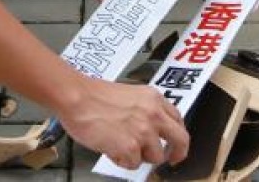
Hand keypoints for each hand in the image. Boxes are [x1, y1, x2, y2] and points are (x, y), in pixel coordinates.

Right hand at [57, 77, 188, 168]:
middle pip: (181, 139)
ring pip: (156, 157)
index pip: (178, 119)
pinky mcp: (131, 147)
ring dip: (141, 157)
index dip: (176, 135)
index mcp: (154, 99)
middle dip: (177, 153)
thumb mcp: (131, 95)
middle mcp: (154, 114)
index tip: (174, 143)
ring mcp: (144, 131)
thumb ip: (145, 110)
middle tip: (171, 159)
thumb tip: (151, 130)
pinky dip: (123, 161)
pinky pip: (134, 164)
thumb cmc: (94, 96)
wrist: (77, 98)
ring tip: (123, 147)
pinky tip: (112, 149)